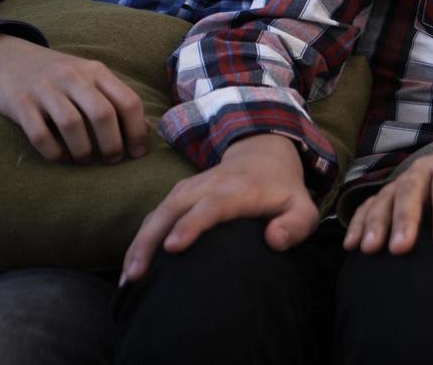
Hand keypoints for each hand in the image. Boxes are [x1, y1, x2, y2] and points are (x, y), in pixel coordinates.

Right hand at [0, 30, 148, 163]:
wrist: (5, 57)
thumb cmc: (57, 75)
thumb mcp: (89, 78)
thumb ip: (115, 99)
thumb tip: (146, 129)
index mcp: (96, 71)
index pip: (128, 101)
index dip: (137, 131)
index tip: (137, 153)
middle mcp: (73, 76)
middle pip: (103, 114)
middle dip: (113, 144)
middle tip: (112, 160)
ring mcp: (45, 88)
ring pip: (72, 124)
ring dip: (83, 150)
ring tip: (85, 160)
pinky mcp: (19, 102)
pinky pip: (39, 133)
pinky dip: (53, 151)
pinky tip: (60, 157)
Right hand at [120, 133, 315, 284]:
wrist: (264, 154)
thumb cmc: (284, 191)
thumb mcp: (304, 207)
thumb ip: (296, 225)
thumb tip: (274, 241)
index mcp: (239, 189)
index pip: (212, 205)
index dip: (192, 224)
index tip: (174, 247)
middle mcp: (208, 185)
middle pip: (172, 209)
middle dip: (151, 239)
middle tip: (136, 275)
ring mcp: (189, 188)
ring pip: (157, 213)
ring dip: (139, 243)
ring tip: (128, 278)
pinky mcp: (178, 196)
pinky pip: (154, 216)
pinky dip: (140, 239)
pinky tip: (131, 267)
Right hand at [342, 148, 432, 254]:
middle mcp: (424, 168)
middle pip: (411, 189)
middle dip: (405, 219)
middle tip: (401, 248)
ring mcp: (402, 179)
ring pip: (386, 197)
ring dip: (376, 222)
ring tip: (370, 249)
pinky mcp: (388, 193)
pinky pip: (370, 205)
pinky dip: (359, 222)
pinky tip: (351, 244)